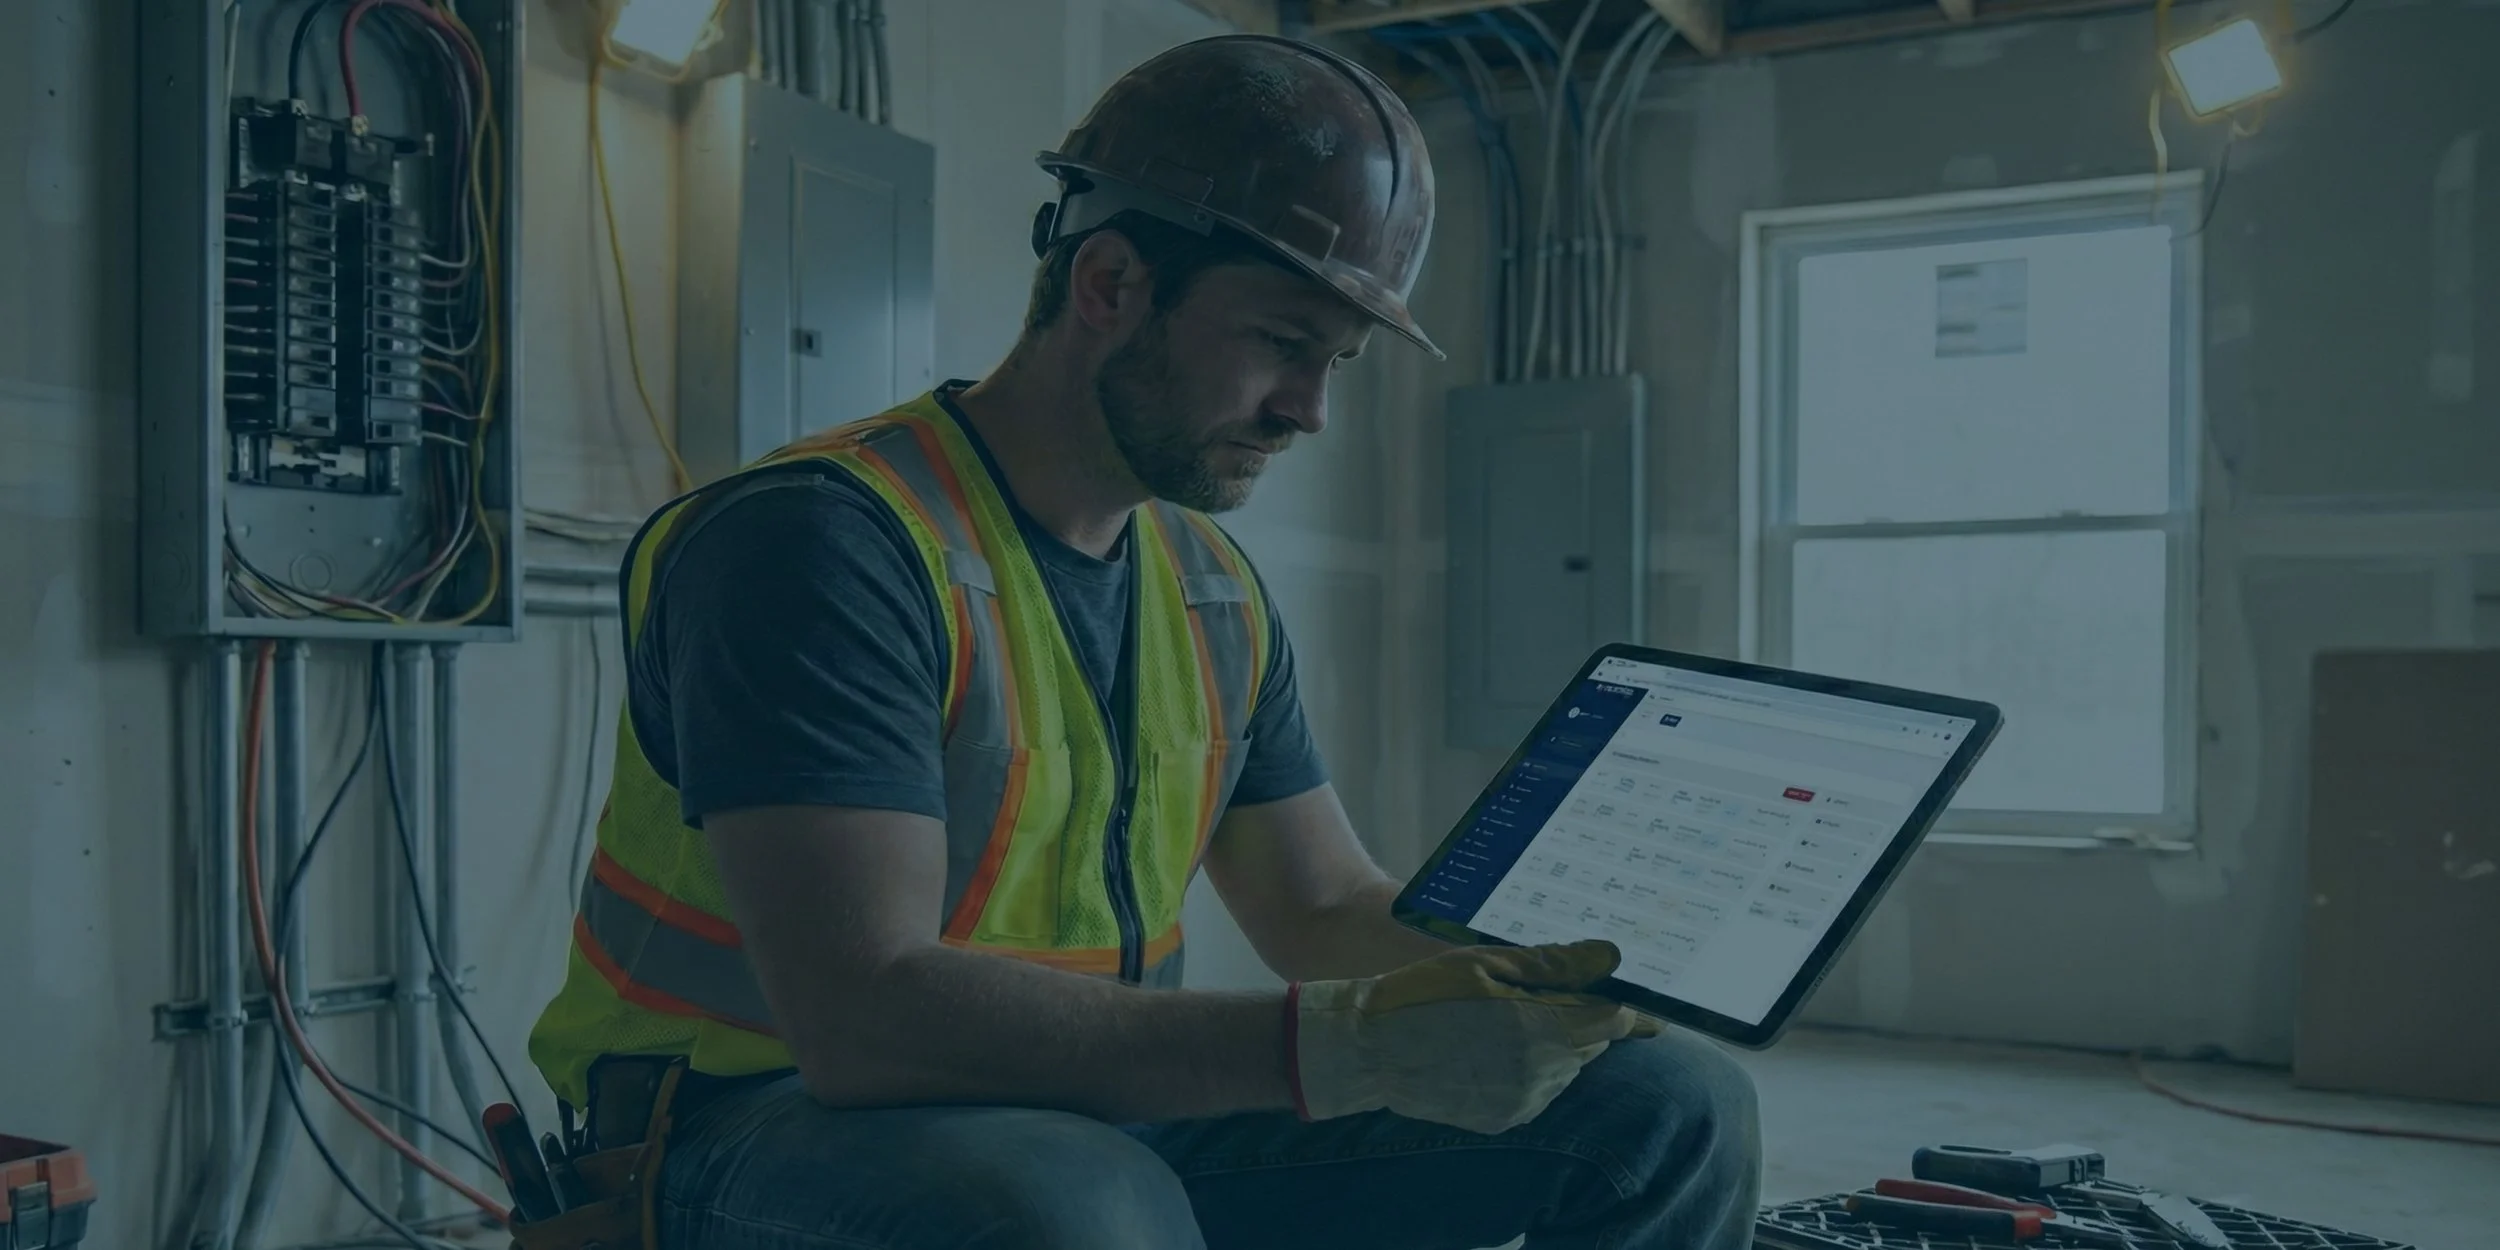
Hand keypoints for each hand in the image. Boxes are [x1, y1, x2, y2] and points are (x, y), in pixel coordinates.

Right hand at [1289, 939, 1660, 1134]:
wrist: (1367, 1049)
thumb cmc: (1423, 993)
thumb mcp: (1487, 964)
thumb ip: (1555, 964)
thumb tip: (1611, 956)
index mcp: (1540, 1030)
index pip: (1614, 1021)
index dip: (1627, 1006)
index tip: (1640, 997)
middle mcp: (1540, 1075)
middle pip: (1591, 1043)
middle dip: (1582, 1017)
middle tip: (1545, 992)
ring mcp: (1522, 1104)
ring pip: (1567, 1069)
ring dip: (1556, 1044)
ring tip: (1507, 1018)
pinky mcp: (1503, 1120)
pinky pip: (1539, 1091)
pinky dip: (1531, 1070)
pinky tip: (1492, 1048)